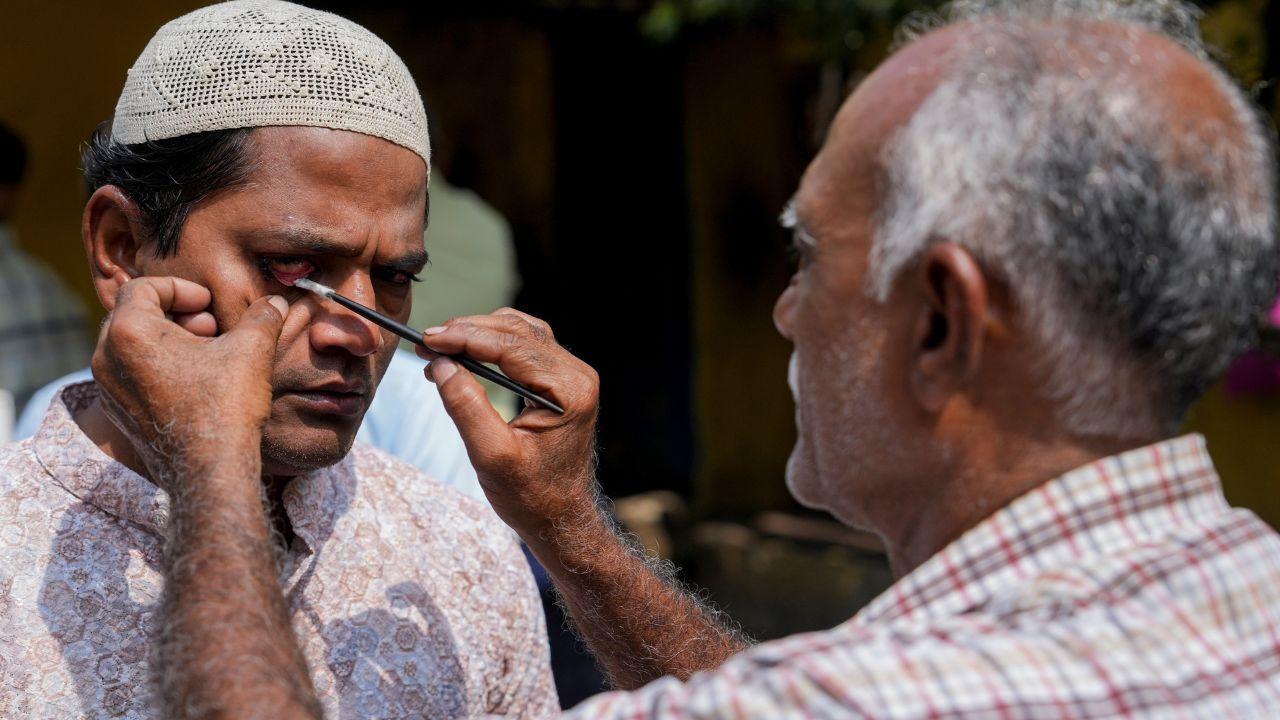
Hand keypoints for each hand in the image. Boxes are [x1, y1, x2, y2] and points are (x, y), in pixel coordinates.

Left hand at [91, 276, 288, 479]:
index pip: (143, 287)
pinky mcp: (118, 413)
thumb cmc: (225, 408)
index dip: (181, 289)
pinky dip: (158, 368)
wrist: (209, 471)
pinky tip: (194, 383)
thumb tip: (275, 302)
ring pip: (131, 346)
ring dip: (167, 341)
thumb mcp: (252, 349)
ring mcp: (108, 389)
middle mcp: (106, 358)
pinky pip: (131, 375)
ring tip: (205, 355)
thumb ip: (263, 316)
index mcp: (129, 332)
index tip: (208, 305)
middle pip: (133, 315)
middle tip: (209, 329)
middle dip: (174, 314)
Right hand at [418, 309, 599, 534]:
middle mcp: (575, 374)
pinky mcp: (559, 379)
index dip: (465, 337)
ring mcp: (570, 374)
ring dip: (477, 332)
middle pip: (516, 330)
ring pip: (519, 331)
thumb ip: (466, 407)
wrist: (559, 516)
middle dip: (467, 331)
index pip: (512, 346)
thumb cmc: (532, 495)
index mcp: (569, 390)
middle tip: (425, 342)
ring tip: (439, 348)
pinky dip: (491, 343)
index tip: (427, 340)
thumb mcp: (492, 456)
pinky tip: (463, 354)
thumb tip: (440, 364)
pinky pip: (523, 346)